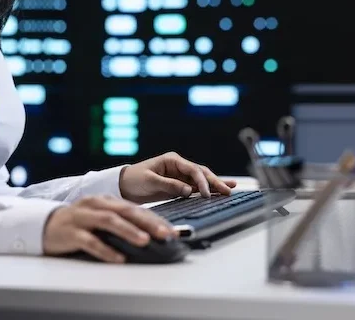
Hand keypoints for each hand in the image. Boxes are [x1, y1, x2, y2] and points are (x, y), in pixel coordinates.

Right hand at [42, 195, 174, 262]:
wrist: (45, 224)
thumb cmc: (78, 222)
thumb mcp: (100, 217)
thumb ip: (121, 221)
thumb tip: (151, 234)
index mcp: (105, 200)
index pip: (134, 208)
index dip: (155, 218)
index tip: (172, 230)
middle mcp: (95, 204)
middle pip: (125, 211)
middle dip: (148, 222)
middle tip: (166, 234)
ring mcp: (82, 217)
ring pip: (109, 221)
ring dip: (128, 231)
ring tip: (145, 241)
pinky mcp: (71, 233)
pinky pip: (90, 241)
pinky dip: (106, 249)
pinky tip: (118, 258)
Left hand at [118, 152, 237, 203]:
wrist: (124, 186)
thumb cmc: (135, 180)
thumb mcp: (150, 181)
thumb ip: (169, 185)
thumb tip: (188, 191)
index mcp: (172, 160)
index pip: (192, 169)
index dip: (201, 181)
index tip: (207, 194)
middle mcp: (179, 166)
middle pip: (201, 173)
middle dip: (215, 182)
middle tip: (228, 191)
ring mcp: (180, 176)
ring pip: (201, 180)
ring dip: (215, 185)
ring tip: (230, 190)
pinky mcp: (179, 186)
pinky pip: (196, 188)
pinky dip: (208, 190)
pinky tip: (220, 192)